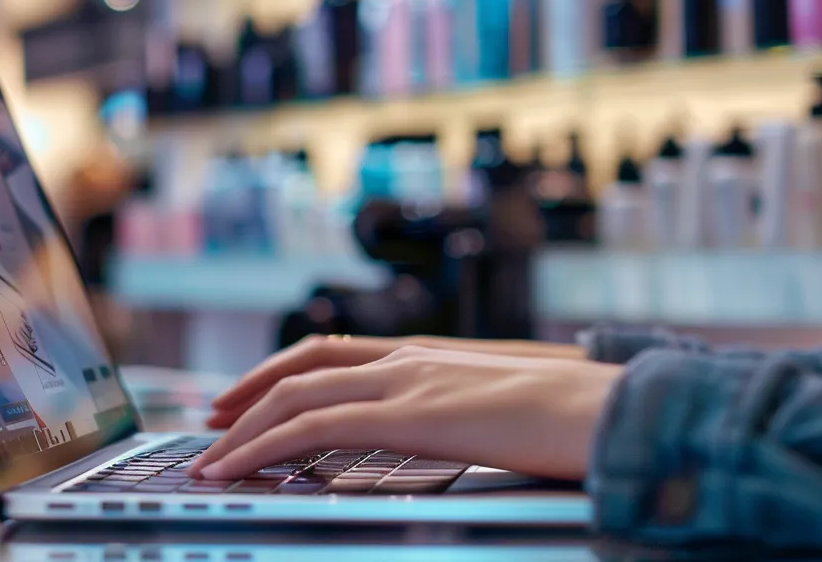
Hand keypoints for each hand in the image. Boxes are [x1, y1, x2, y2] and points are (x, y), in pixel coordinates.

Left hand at [206, 334, 584, 428]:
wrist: (613, 410)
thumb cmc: (575, 420)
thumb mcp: (505, 412)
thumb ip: (466, 416)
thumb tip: (457, 434)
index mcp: (430, 357)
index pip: (335, 353)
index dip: (282, 371)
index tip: (248, 396)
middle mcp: (409, 359)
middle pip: (302, 368)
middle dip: (246, 397)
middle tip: (209, 425)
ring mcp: (406, 382)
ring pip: (295, 396)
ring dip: (242, 429)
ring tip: (208, 462)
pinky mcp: (406, 415)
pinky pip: (313, 427)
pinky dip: (262, 445)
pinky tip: (240, 468)